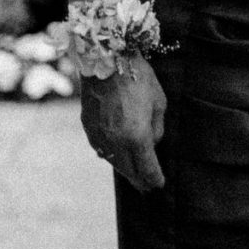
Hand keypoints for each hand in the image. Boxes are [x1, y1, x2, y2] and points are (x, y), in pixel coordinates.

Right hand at [80, 54, 166, 191]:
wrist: (105, 61)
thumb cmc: (138, 78)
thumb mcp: (159, 102)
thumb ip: (157, 128)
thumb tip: (152, 144)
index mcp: (137, 136)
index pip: (148, 169)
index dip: (155, 179)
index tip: (159, 185)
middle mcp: (116, 141)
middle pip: (129, 171)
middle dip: (140, 180)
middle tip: (147, 187)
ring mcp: (99, 136)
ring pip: (113, 162)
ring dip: (125, 169)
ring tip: (133, 174)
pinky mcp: (88, 128)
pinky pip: (101, 149)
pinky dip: (111, 155)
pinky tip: (117, 156)